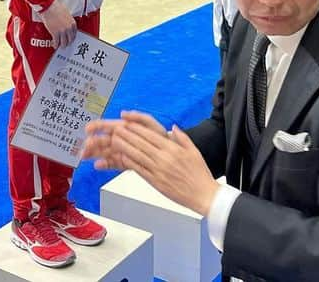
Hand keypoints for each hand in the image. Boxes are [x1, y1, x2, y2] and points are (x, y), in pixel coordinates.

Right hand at [41, 0, 77, 48]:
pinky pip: (56, 42)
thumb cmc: (56, 7)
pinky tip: (54, 45)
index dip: (71, 38)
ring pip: (64, 43)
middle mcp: (69, 28)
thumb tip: (66, 24)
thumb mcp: (66, 14)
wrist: (49, 7)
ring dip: (61, 45)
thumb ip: (68, 21)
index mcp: (73, 23)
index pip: (74, 35)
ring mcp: (62, 32)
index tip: (69, 39)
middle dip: (67, 43)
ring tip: (59, 46)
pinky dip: (55, 45)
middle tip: (64, 44)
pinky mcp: (55, 33)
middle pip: (70, 40)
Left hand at [83, 112, 218, 215]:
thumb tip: (173, 128)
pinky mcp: (156, 182)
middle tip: (115, 128)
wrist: (204, 195)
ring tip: (114, 140)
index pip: (150, 135)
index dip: (137, 128)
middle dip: (126, 135)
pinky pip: (140, 170)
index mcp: (173, 149)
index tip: (127, 123)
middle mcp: (164, 158)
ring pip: (137, 155)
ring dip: (124, 147)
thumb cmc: (200, 174)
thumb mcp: (194, 151)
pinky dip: (129, 163)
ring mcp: (158, 170)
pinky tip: (122, 157)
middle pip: (140, 143)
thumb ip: (182, 137)